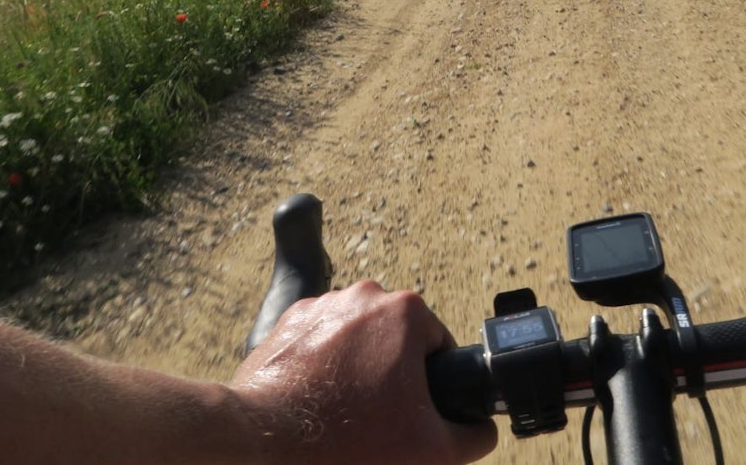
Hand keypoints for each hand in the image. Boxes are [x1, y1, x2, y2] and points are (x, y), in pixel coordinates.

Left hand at [230, 280, 496, 464]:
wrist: (265, 445)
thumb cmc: (348, 442)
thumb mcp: (431, 450)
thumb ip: (472, 436)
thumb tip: (481, 429)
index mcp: (405, 311)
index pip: (439, 346)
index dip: (433, 385)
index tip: (413, 412)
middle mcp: (365, 295)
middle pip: (397, 340)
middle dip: (392, 376)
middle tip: (377, 418)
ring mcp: (323, 305)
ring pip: (358, 340)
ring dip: (358, 369)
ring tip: (344, 412)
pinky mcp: (289, 322)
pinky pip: (322, 342)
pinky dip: (323, 367)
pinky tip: (318, 402)